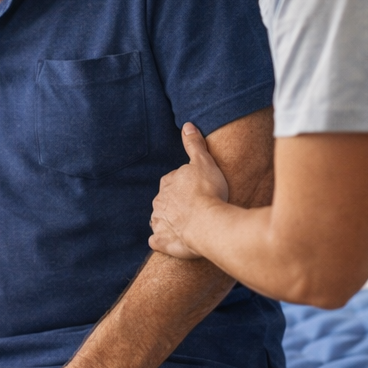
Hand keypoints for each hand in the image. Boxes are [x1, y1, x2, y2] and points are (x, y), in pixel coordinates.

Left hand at [150, 123, 230, 258]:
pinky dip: (163, 241)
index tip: (199, 189)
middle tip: (197, 207)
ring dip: (171, 222)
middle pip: (166, 201)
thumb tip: (187, 125)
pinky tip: (174, 241)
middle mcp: (158, 202)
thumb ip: (194, 144)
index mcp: (167, 183)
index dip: (187, 184)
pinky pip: (158, 241)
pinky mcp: (162, 241)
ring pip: (161, 220)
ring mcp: (159, 223)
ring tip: (190, 225)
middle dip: (178, 203)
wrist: (208, 223)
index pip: (173, 180)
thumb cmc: (209, 191)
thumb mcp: (204, 162)